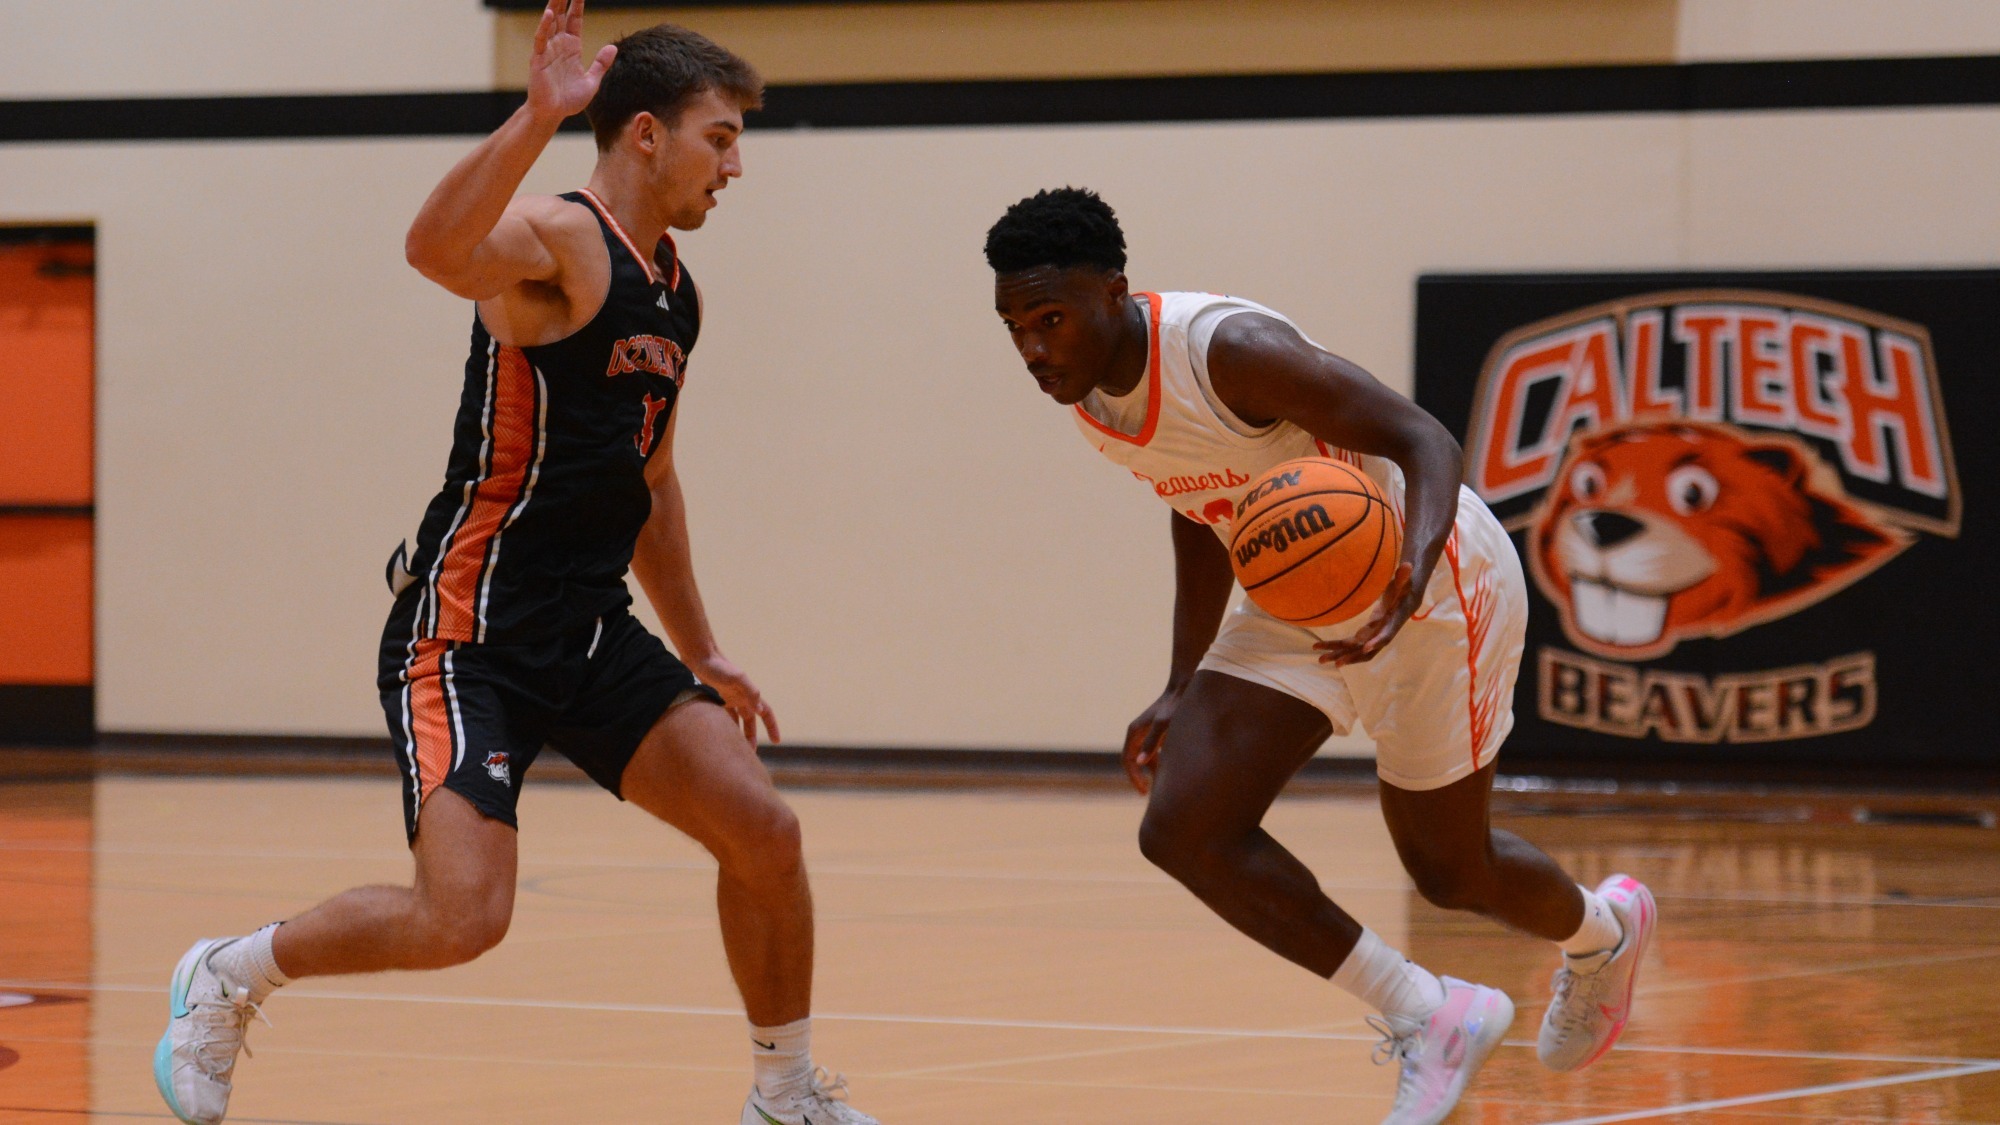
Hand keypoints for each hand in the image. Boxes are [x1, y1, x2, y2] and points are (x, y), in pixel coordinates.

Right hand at [526, 0, 616, 123]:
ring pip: (550, 23)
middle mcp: (558, 45)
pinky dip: (544, 27)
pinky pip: (541, 39)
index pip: (575, 21)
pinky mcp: (538, 59)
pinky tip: (549, 14)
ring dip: (554, 6)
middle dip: (564, 0)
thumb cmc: (569, 100)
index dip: (578, 6)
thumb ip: (601, 64)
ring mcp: (547, 50)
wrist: (553, 114)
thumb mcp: (592, 81)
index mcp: (572, 48)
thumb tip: (613, 47)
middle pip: (561, 16)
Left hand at [692, 652, 780, 745]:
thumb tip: (760, 710)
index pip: (766, 712)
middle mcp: (740, 698)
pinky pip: (721, 717)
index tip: (776, 741)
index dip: (772, 726)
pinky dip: (722, 727)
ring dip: (736, 735)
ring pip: (735, 722)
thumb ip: (749, 691)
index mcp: (748, 694)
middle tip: (750, 754)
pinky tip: (718, 737)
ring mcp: (726, 699)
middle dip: (752, 737)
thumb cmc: (718, 666)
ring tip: (733, 749)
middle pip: (750, 722)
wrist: (699, 657)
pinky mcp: (713, 699)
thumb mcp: (737, 677)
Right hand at [1122, 684, 1184, 794]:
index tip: (1143, 791)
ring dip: (1149, 772)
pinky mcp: (1158, 733)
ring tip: (1161, 786)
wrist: (1184, 687)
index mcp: (1134, 731)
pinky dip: (1158, 764)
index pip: (1127, 760)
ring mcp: (1147, 733)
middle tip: (1147, 794)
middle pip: (1133, 761)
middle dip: (1139, 778)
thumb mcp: (1164, 724)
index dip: (1133, 777)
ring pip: (1143, 758)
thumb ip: (1152, 742)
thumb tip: (1140, 762)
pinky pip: (1153, 753)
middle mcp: (1138, 733)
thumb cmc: (1175, 705)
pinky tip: (1170, 772)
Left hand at [1314, 562, 1422, 665]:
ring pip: (1354, 651)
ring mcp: (1370, 637)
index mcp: (1391, 624)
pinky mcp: (1362, 636)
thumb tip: (1407, 564)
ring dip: (1338, 656)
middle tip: (1337, 663)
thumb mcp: (1402, 583)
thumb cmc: (1401, 591)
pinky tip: (1319, 648)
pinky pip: (1347, 645)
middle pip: (1366, 651)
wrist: (1403, 602)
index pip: (1385, 636)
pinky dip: (1334, 647)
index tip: (1366, 647)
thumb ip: (1403, 577)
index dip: (1377, 641)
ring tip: (1320, 659)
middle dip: (1352, 657)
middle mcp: (1380, 635)